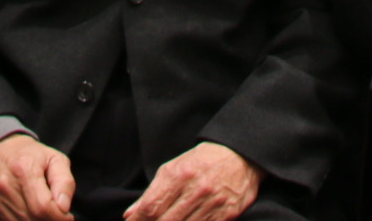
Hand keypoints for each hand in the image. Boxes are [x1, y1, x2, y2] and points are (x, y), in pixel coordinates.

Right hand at [0, 131, 74, 220]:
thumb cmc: (29, 155)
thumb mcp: (54, 159)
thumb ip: (64, 182)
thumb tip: (64, 207)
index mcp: (23, 168)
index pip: (43, 207)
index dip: (59, 217)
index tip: (66, 216)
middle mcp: (2, 184)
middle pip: (31, 219)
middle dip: (48, 220)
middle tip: (54, 213)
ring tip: (39, 211)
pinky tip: (24, 211)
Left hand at [126, 141, 258, 220]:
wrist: (241, 157)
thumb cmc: (202, 161)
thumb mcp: (174, 167)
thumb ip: (153, 192)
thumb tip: (131, 215)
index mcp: (180, 174)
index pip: (152, 205)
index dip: (139, 220)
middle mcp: (196, 189)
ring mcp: (213, 204)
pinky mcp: (227, 215)